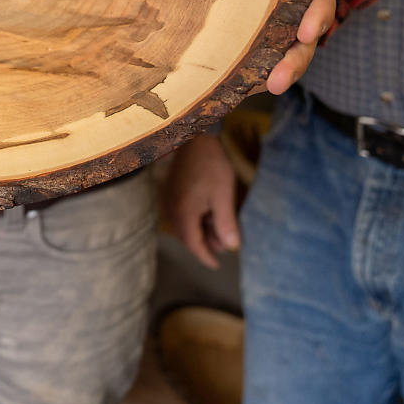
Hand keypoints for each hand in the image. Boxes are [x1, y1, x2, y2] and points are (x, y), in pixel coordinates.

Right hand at [161, 133, 239, 268]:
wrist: (196, 138)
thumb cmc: (212, 165)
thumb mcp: (224, 196)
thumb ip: (226, 223)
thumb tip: (232, 247)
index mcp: (184, 213)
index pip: (193, 244)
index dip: (206, 257)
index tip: (217, 266)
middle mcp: (173, 209)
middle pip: (187, 236)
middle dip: (204, 245)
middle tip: (223, 247)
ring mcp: (171, 199)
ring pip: (185, 225)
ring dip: (201, 232)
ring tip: (220, 231)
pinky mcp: (172, 191)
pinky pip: (182, 214)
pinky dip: (195, 220)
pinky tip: (209, 215)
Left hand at [266, 0, 335, 94]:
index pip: (319, 1)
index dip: (315, 18)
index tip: (305, 34)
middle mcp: (302, 8)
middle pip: (305, 39)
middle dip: (293, 62)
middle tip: (277, 83)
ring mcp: (288, 24)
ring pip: (291, 53)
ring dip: (281, 73)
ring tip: (270, 88)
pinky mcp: (268, 36)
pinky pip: (269, 56)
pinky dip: (261, 72)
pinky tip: (247, 85)